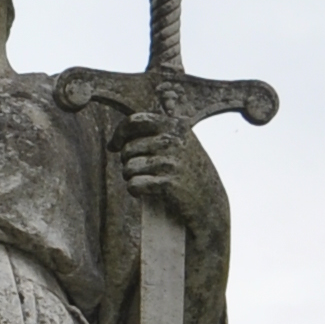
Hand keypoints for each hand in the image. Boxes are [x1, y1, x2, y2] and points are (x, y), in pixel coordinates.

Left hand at [117, 111, 221, 231]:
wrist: (211, 202)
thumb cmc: (190, 172)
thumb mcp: (181, 143)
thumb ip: (156, 133)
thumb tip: (116, 140)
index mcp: (175, 126)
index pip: (135, 121)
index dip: (119, 133)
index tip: (114, 146)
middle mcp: (172, 140)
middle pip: (128, 148)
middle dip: (126, 161)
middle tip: (137, 171)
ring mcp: (170, 162)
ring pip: (128, 167)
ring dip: (130, 177)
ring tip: (143, 181)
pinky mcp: (167, 184)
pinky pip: (134, 184)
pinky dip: (134, 190)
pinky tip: (141, 193)